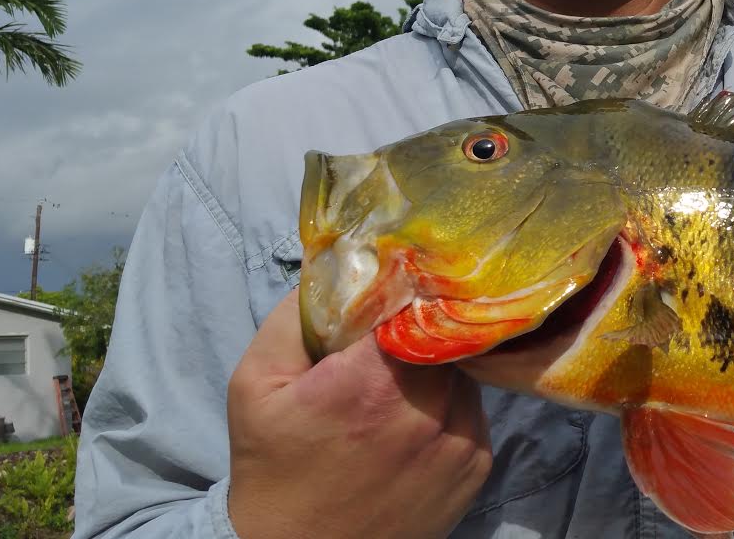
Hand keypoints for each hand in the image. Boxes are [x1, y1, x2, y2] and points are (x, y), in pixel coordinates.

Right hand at [227, 290, 493, 538]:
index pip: (415, 303)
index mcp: (372, 383)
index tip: (393, 285)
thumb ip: (294, 315)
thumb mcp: (256, 384)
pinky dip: (451, 403)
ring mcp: (460, 440)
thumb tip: (340, 265)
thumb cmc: (272, 468)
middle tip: (390, 336)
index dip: (406, 288)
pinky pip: (474, 408)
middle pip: (444, 334)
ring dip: (438, 365)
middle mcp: (429, 409)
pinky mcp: (477, 466)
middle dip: (420, 326)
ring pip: (465, 369)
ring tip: (398, 384)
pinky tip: (413, 420)